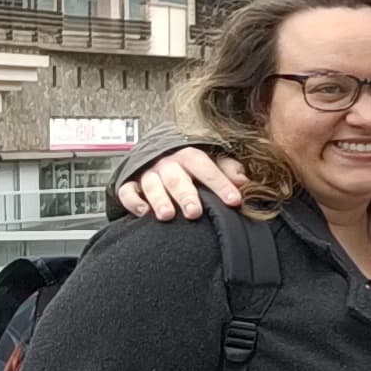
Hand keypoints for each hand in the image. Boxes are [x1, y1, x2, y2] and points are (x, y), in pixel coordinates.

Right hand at [122, 145, 242, 219]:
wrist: (155, 156)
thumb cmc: (190, 166)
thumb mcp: (212, 162)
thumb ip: (228, 169)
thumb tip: (242, 181)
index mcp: (189, 155)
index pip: (205, 167)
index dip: (220, 183)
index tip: (234, 201)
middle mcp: (167, 163)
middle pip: (177, 178)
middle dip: (186, 196)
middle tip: (194, 212)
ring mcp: (147, 173)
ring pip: (152, 185)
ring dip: (159, 200)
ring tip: (167, 215)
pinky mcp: (130, 184)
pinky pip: (127, 191)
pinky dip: (133, 202)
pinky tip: (143, 213)